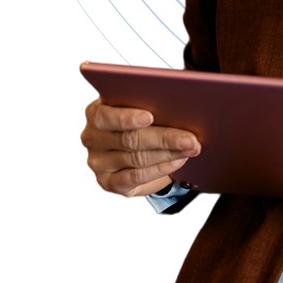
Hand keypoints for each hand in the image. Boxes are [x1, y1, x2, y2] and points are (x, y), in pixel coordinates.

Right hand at [80, 96, 201, 198]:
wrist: (139, 144)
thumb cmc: (143, 117)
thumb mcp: (143, 104)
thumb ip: (151, 99)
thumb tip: (179, 100)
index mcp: (95, 113)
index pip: (104, 116)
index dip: (126, 117)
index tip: (149, 116)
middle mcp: (91, 138)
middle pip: (128, 140)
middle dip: (164, 138)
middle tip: (190, 138)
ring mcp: (98, 163)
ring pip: (136, 159)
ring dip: (168, 154)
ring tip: (191, 148)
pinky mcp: (109, 183)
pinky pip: (136, 178)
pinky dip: (160, 169)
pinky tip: (178, 161)